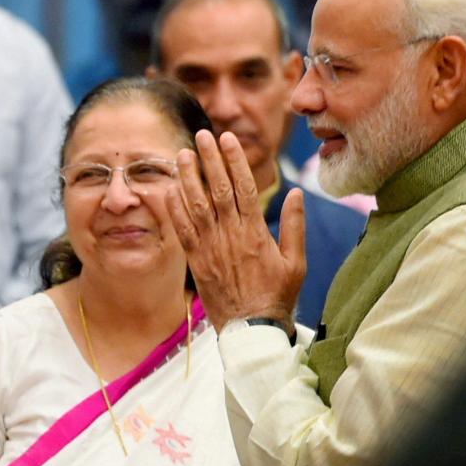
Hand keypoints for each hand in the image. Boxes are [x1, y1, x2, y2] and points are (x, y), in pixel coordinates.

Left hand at [161, 130, 305, 331]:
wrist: (251, 330)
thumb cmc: (277, 296)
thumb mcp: (296, 262)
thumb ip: (295, 226)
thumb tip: (296, 192)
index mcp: (257, 233)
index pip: (243, 187)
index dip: (234, 160)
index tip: (227, 139)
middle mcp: (231, 235)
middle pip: (218, 189)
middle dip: (209, 160)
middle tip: (202, 135)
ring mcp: (211, 248)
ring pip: (196, 206)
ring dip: (188, 178)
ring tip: (182, 154)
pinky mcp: (196, 261)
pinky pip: (182, 230)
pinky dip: (175, 209)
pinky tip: (169, 189)